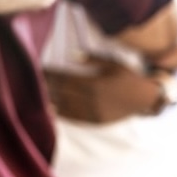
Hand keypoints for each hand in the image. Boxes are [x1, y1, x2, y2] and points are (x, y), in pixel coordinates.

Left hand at [44, 55, 168, 123]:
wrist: (146, 99)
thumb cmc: (128, 77)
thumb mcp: (112, 64)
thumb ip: (92, 59)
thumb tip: (72, 54)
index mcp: (93, 84)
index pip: (64, 79)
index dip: (49, 74)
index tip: (38, 69)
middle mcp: (91, 101)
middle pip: (61, 93)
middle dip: (45, 86)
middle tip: (30, 80)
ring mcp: (93, 114)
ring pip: (64, 107)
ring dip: (49, 100)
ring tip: (35, 94)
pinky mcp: (95, 122)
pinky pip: (74, 118)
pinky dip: (60, 113)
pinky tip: (50, 108)